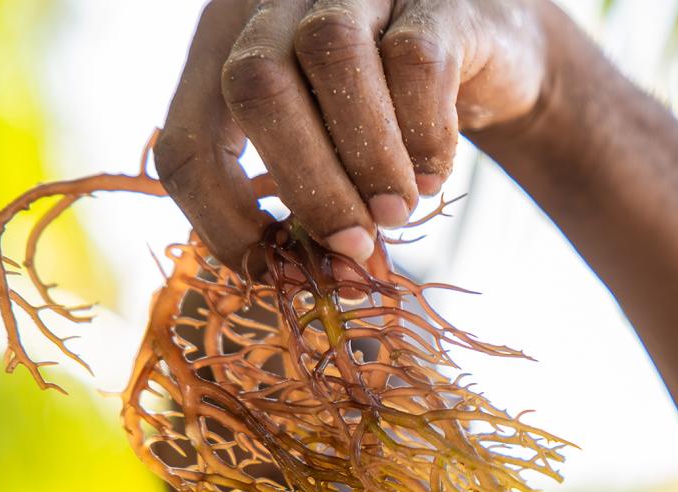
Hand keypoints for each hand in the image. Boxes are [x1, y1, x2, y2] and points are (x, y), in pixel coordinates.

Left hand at [154, 0, 549, 268]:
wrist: (491, 58)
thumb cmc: (392, 118)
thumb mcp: (332, 155)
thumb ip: (305, 202)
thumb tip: (302, 278)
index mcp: (226, 47)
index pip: (187, 138)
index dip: (221, 220)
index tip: (277, 273)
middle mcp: (277, 3)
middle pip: (254, 86)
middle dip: (306, 186)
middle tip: (351, 246)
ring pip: (331, 57)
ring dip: (366, 158)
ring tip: (396, 213)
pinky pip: (416, 61)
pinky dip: (425, 134)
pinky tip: (433, 174)